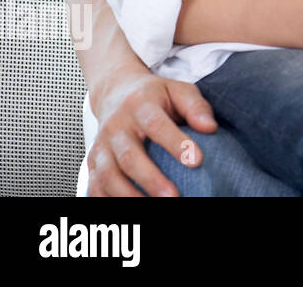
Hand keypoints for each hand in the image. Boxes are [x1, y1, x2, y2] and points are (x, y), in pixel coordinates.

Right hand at [87, 69, 217, 196]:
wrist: (116, 92)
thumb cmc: (154, 95)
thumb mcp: (178, 90)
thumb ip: (195, 107)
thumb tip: (210, 128)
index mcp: (140, 105)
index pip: (157, 125)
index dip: (175, 143)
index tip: (197, 161)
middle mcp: (116, 126)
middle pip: (130, 156)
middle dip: (151, 178)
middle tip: (173, 196)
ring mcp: (101, 146)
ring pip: (109, 175)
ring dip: (129, 195)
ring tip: (154, 208)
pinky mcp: (92, 162)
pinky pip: (95, 186)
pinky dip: (107, 201)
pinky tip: (128, 212)